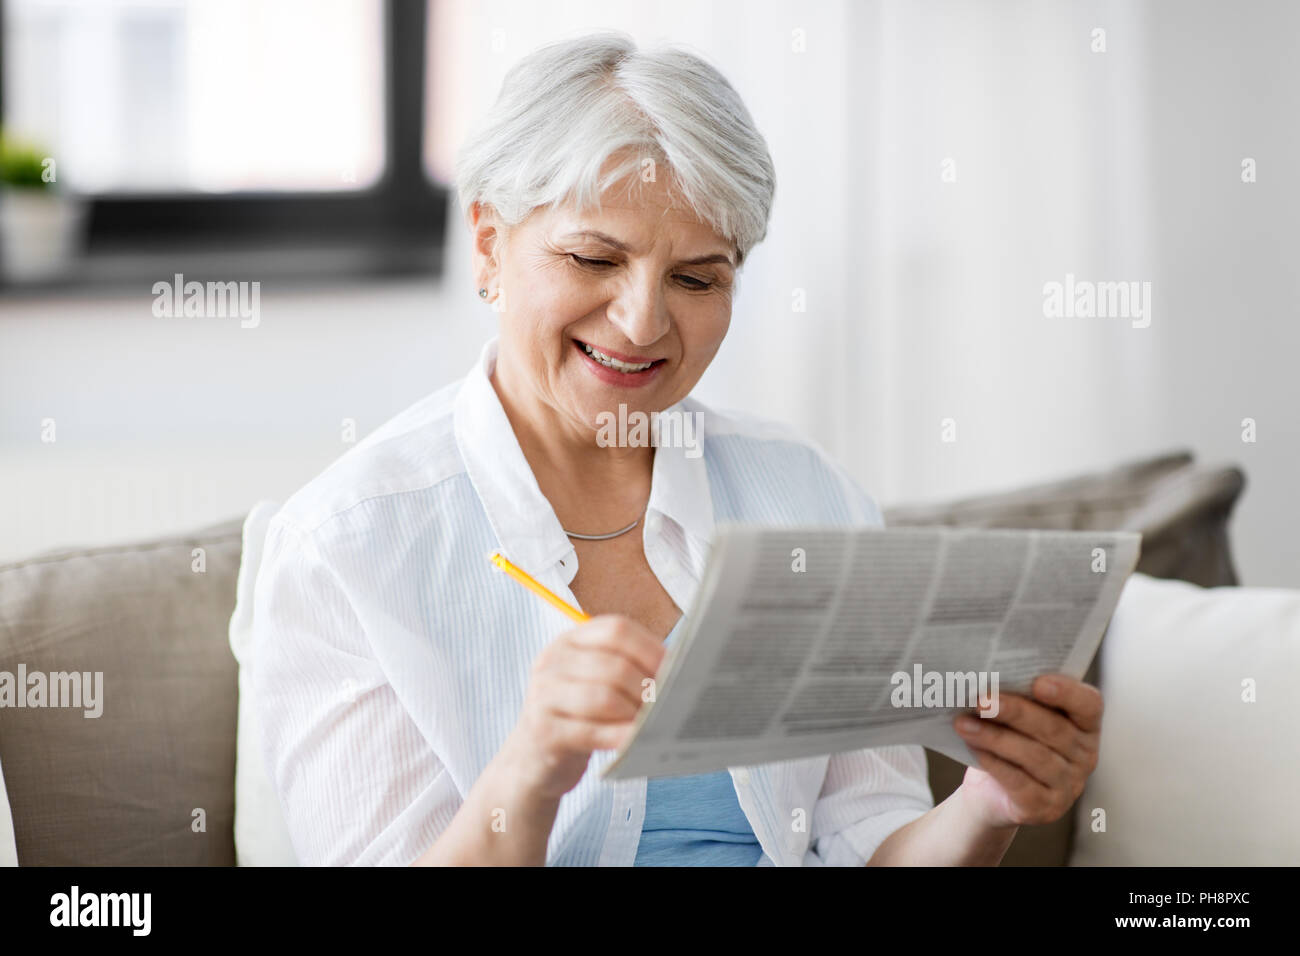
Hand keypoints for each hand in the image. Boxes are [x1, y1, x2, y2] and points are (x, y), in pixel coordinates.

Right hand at [497, 614, 665, 801]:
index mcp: (570, 640)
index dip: (651, 649)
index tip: (675, 670)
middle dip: (646, 687)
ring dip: (635, 713)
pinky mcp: (543, 731)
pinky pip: (591, 732)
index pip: (616, 630)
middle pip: (613, 665)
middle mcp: (552, 661)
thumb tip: (680, 670)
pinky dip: (620, 737)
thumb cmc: (577, 716)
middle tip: (667, 705)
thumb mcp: (595, 683)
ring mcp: (543, 695)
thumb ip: (627, 670)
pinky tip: (636, 743)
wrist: (532, 759)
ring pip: (603, 697)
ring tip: (652, 724)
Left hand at [952, 674, 1102, 829]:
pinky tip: (973, 747)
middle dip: (1015, 712)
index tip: (1037, 682)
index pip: (1089, 705)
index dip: (1067, 693)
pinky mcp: (1044, 808)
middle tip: (982, 700)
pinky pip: (1019, 782)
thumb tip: (987, 676)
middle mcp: (1084, 756)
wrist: (991, 792)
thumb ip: (1017, 696)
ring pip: (1034, 756)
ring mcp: (1067, 786)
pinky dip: (994, 762)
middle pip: (1054, 730)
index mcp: (1085, 726)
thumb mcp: (1018, 717)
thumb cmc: (1009, 740)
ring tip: (964, 722)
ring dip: (995, 737)